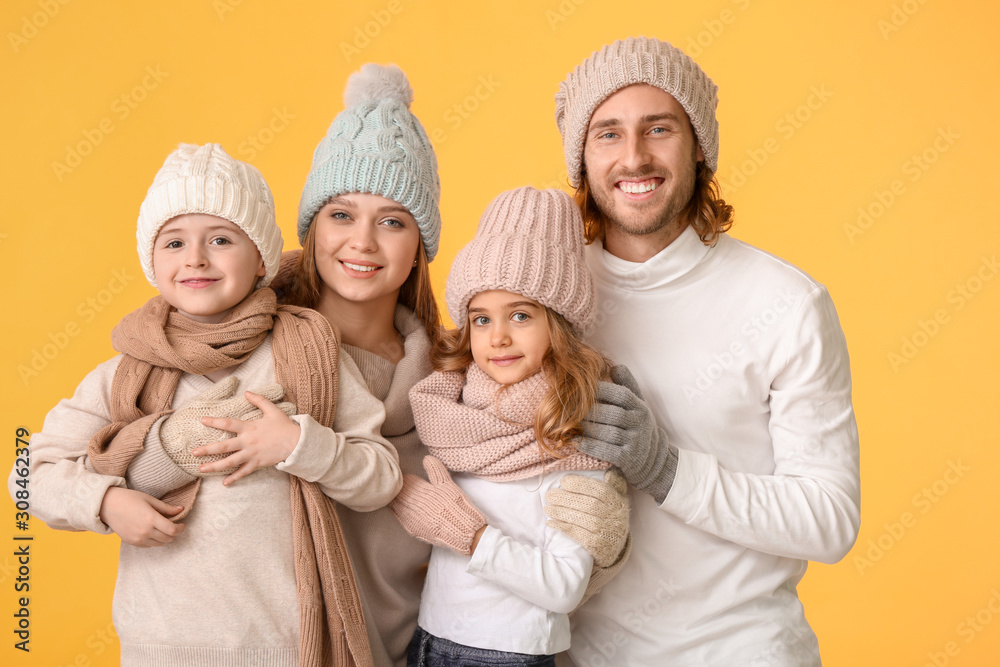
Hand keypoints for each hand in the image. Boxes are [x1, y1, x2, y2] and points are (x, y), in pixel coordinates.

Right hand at [98, 486, 184, 547]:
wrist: (107, 505)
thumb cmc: (129, 499)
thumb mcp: (150, 500)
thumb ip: (166, 507)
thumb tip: (181, 509)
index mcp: (151, 519)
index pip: (172, 530)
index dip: (180, 528)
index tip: (182, 524)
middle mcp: (145, 531)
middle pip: (167, 538)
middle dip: (173, 532)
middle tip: (173, 525)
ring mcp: (137, 538)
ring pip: (159, 543)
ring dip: (164, 537)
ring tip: (162, 528)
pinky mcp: (131, 542)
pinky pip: (148, 545)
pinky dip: (154, 540)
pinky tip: (152, 531)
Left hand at [194, 389, 299, 485]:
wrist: (297, 442)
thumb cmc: (284, 426)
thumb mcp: (272, 410)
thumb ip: (259, 400)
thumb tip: (247, 392)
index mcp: (249, 428)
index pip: (228, 424)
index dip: (214, 422)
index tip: (202, 420)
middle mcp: (247, 442)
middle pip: (224, 446)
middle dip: (207, 449)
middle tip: (194, 452)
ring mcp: (251, 454)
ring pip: (230, 461)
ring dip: (215, 466)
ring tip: (201, 469)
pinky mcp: (257, 463)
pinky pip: (243, 472)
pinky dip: (234, 477)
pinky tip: (224, 483)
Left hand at [389, 456, 487, 555]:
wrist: (461, 531)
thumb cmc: (456, 506)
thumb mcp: (448, 485)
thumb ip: (436, 470)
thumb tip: (427, 458)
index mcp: (419, 491)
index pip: (406, 481)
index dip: (407, 478)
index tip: (408, 476)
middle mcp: (411, 505)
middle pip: (399, 493)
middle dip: (400, 488)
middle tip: (403, 485)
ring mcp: (410, 518)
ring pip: (396, 505)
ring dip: (397, 499)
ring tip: (402, 496)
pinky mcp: (412, 529)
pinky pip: (399, 517)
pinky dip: (398, 511)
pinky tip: (401, 508)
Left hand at [545, 468, 629, 567]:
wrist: (615, 547)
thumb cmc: (610, 516)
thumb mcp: (617, 498)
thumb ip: (613, 483)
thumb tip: (610, 468)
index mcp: (617, 501)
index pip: (599, 490)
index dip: (581, 484)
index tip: (564, 482)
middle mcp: (614, 516)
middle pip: (588, 505)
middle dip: (566, 498)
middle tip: (549, 495)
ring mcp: (606, 532)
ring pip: (581, 519)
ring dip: (561, 512)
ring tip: (547, 508)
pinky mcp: (597, 545)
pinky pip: (577, 534)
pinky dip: (562, 527)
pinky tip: (551, 522)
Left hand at [577, 365, 678, 503]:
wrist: (653, 458)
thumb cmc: (637, 425)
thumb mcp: (638, 403)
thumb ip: (627, 384)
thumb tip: (614, 366)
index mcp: (640, 407)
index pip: (622, 394)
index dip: (602, 390)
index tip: (583, 387)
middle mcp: (640, 423)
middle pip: (613, 414)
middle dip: (590, 410)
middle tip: (568, 407)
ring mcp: (635, 442)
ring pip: (609, 433)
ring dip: (587, 428)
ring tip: (569, 423)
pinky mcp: (628, 459)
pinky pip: (607, 451)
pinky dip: (590, 446)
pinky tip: (576, 441)